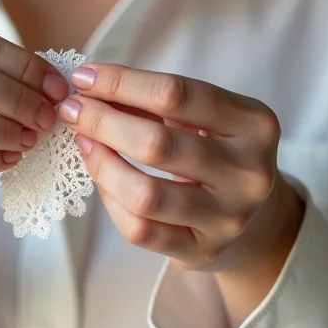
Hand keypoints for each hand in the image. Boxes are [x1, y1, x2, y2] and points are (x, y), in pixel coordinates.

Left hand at [59, 64, 303, 288]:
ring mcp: (228, 218)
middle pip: (157, 144)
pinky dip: (110, 201)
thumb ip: (156, 102)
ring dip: (102, 163)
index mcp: (255, 125)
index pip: (176, 94)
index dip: (121, 82)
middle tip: (72, 110)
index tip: (84, 77)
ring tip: (83, 142)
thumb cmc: (217, 151)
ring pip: (145, 194)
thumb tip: (90, 85)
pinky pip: (140, 230)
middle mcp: (249, 173)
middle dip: (102, 122)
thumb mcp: (204, 118)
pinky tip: (101, 179)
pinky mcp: (204, 251)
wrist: (255, 217)